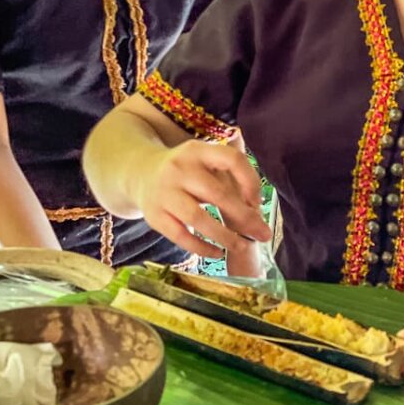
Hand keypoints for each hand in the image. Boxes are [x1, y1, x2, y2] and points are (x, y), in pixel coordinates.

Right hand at [134, 140, 270, 258]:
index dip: (250, 181)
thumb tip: (256, 213)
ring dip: (224, 236)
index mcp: (198, 151)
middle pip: (217, 194)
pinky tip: (217, 253)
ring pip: (198, 218)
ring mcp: (164, 192)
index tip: (258, 201)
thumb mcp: (204, 162)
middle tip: (263, 234)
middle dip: (244, 217)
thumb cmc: (186, 172)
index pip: (231, 160)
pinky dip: (202, 248)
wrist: (140, 173)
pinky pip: (181, 236)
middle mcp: (179, 168)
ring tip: (242, 246)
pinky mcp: (154, 216)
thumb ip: (229, 179)